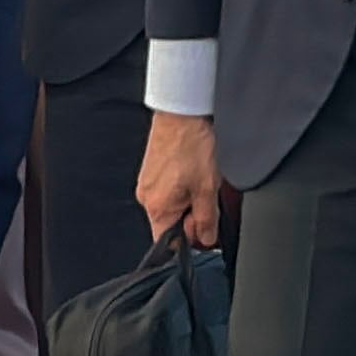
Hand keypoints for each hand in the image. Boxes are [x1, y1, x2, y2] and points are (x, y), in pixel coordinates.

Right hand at [137, 112, 223, 248]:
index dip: (190, 240)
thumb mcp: (208, 189)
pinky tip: (197, 169)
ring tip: (204, 177)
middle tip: (209, 195)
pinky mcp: (154, 169)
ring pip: (173, 204)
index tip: (206, 229)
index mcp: (157, 208)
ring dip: (191, 198)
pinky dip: (185, 184)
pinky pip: (170, 188)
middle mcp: (146, 197)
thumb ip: (206, 219)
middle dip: (193, 216)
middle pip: (172, 222)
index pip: (168, 241)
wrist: (182, 113)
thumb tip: (207, 240)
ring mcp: (148, 182)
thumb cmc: (192, 146)